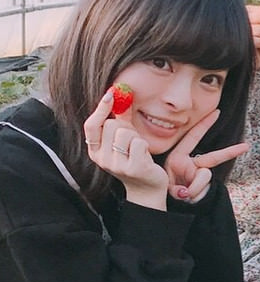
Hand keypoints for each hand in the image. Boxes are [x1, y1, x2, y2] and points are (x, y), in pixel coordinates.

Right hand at [83, 88, 168, 209]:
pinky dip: (144, 146)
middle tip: (132, 139)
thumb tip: (121, 93)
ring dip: (136, 137)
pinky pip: (139, 144)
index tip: (111, 94)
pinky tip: (145, 156)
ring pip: (125, 134)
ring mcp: (116, 166)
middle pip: (111, 126)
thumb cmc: (135, 159)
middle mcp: (101, 159)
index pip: (90, 126)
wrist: (147, 188)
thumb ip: (120, 119)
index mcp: (95, 151)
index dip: (100, 109)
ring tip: (138, 150)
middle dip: (126, 127)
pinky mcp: (133, 169)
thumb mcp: (124, 139)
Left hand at [163, 109, 248, 202]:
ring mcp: (199, 176)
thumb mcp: (164, 185)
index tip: (217, 113)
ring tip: (184, 195)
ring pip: (205, 178)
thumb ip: (177, 189)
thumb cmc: (159, 188)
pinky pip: (204, 190)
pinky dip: (196, 194)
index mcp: (178, 157)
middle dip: (230, 151)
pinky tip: (188, 198)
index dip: (205, 125)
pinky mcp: (204, 186)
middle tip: (246, 146)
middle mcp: (191, 164)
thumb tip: (188, 193)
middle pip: (214, 157)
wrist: (164, 201)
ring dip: (195, 188)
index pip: (193, 137)